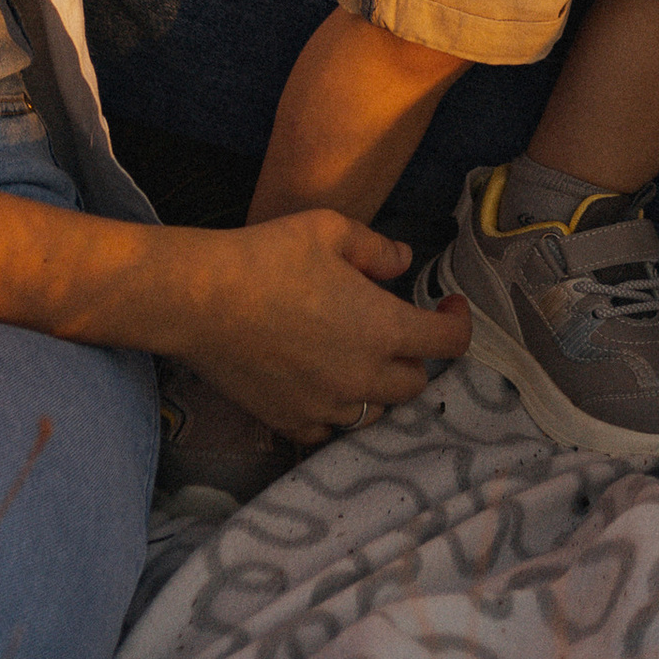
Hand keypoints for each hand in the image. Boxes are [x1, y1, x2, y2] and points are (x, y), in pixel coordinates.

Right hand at [176, 210, 470, 442]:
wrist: (200, 300)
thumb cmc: (268, 256)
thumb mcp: (331, 230)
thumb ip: (377, 249)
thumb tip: (404, 261)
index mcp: (383, 328)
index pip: (449, 343)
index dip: (458, 322)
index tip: (447, 304)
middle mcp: (362, 376)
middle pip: (415, 383)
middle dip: (415, 356)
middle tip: (395, 327)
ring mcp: (325, 405)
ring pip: (375, 411)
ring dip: (378, 386)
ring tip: (357, 356)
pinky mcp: (289, 420)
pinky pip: (329, 428)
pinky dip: (335, 409)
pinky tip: (320, 381)